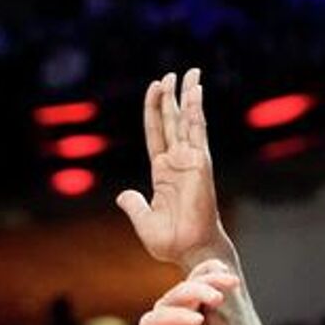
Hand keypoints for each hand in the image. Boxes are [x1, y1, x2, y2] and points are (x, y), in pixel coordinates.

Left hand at [118, 69, 231, 269]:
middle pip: (173, 121)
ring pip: (188, 121)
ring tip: (189, 73)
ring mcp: (190, 161)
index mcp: (163, 172)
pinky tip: (195, 92)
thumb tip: (123, 196)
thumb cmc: (170, 242)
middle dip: (172, 96)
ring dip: (187, 96)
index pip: (156, 133)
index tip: (154, 88)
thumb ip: (133, 205)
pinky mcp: (200, 164)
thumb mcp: (143, 220)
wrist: (190, 251)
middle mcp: (178, 162)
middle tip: (172, 74)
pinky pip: (197, 132)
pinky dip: (196, 111)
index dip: (154, 110)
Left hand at [123, 261, 239, 324]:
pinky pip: (203, 281)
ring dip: (209, 279)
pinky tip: (230, 274)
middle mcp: (164, 315)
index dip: (176, 317)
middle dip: (194, 293)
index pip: (158, 319)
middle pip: (174, 295)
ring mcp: (181, 306)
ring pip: (191, 284)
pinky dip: (214, 274)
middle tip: (217, 298)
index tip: (197, 321)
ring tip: (232, 282)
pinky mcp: (197, 302)